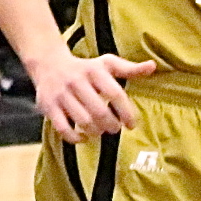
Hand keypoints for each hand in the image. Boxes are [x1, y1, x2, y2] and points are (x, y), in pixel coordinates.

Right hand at [29, 46, 155, 143]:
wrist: (48, 62)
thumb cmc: (85, 68)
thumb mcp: (106, 64)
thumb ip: (129, 68)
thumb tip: (152, 66)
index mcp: (93, 70)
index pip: (115, 93)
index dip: (126, 112)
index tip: (132, 124)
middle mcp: (76, 80)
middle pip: (99, 111)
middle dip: (111, 125)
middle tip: (114, 128)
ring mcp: (61, 93)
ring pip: (83, 121)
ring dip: (96, 132)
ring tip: (100, 131)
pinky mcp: (48, 105)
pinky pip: (64, 129)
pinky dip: (76, 138)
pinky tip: (83, 136)